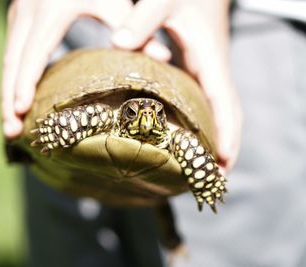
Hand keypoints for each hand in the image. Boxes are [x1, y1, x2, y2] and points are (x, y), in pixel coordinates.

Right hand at [1, 0, 170, 138]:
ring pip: (7, 62)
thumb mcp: (114, 2)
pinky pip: (11, 57)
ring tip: (11, 128)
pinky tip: (16, 105)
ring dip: (6, 95)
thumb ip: (134, 28)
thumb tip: (163, 58)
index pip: (33, 54)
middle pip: (12, 64)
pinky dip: (12, 83)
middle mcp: (27, 13)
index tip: (22, 112)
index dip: (25, 84)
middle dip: (8, 100)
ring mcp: (18, 16)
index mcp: (49, 11)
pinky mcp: (18, 21)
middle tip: (11, 133)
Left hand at [112, 0, 241, 170]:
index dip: (226, 133)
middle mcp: (212, 69)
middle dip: (227, 145)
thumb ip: (142, 20)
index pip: (224, 102)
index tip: (221, 162)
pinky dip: (206, 122)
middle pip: (228, 113)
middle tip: (215, 179)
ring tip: (206, 168)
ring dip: (219, 138)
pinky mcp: (198, 69)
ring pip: (219, 110)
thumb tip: (119, 43)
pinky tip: (191, 136)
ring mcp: (207, 70)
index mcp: (209, 58)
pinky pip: (207, 102)